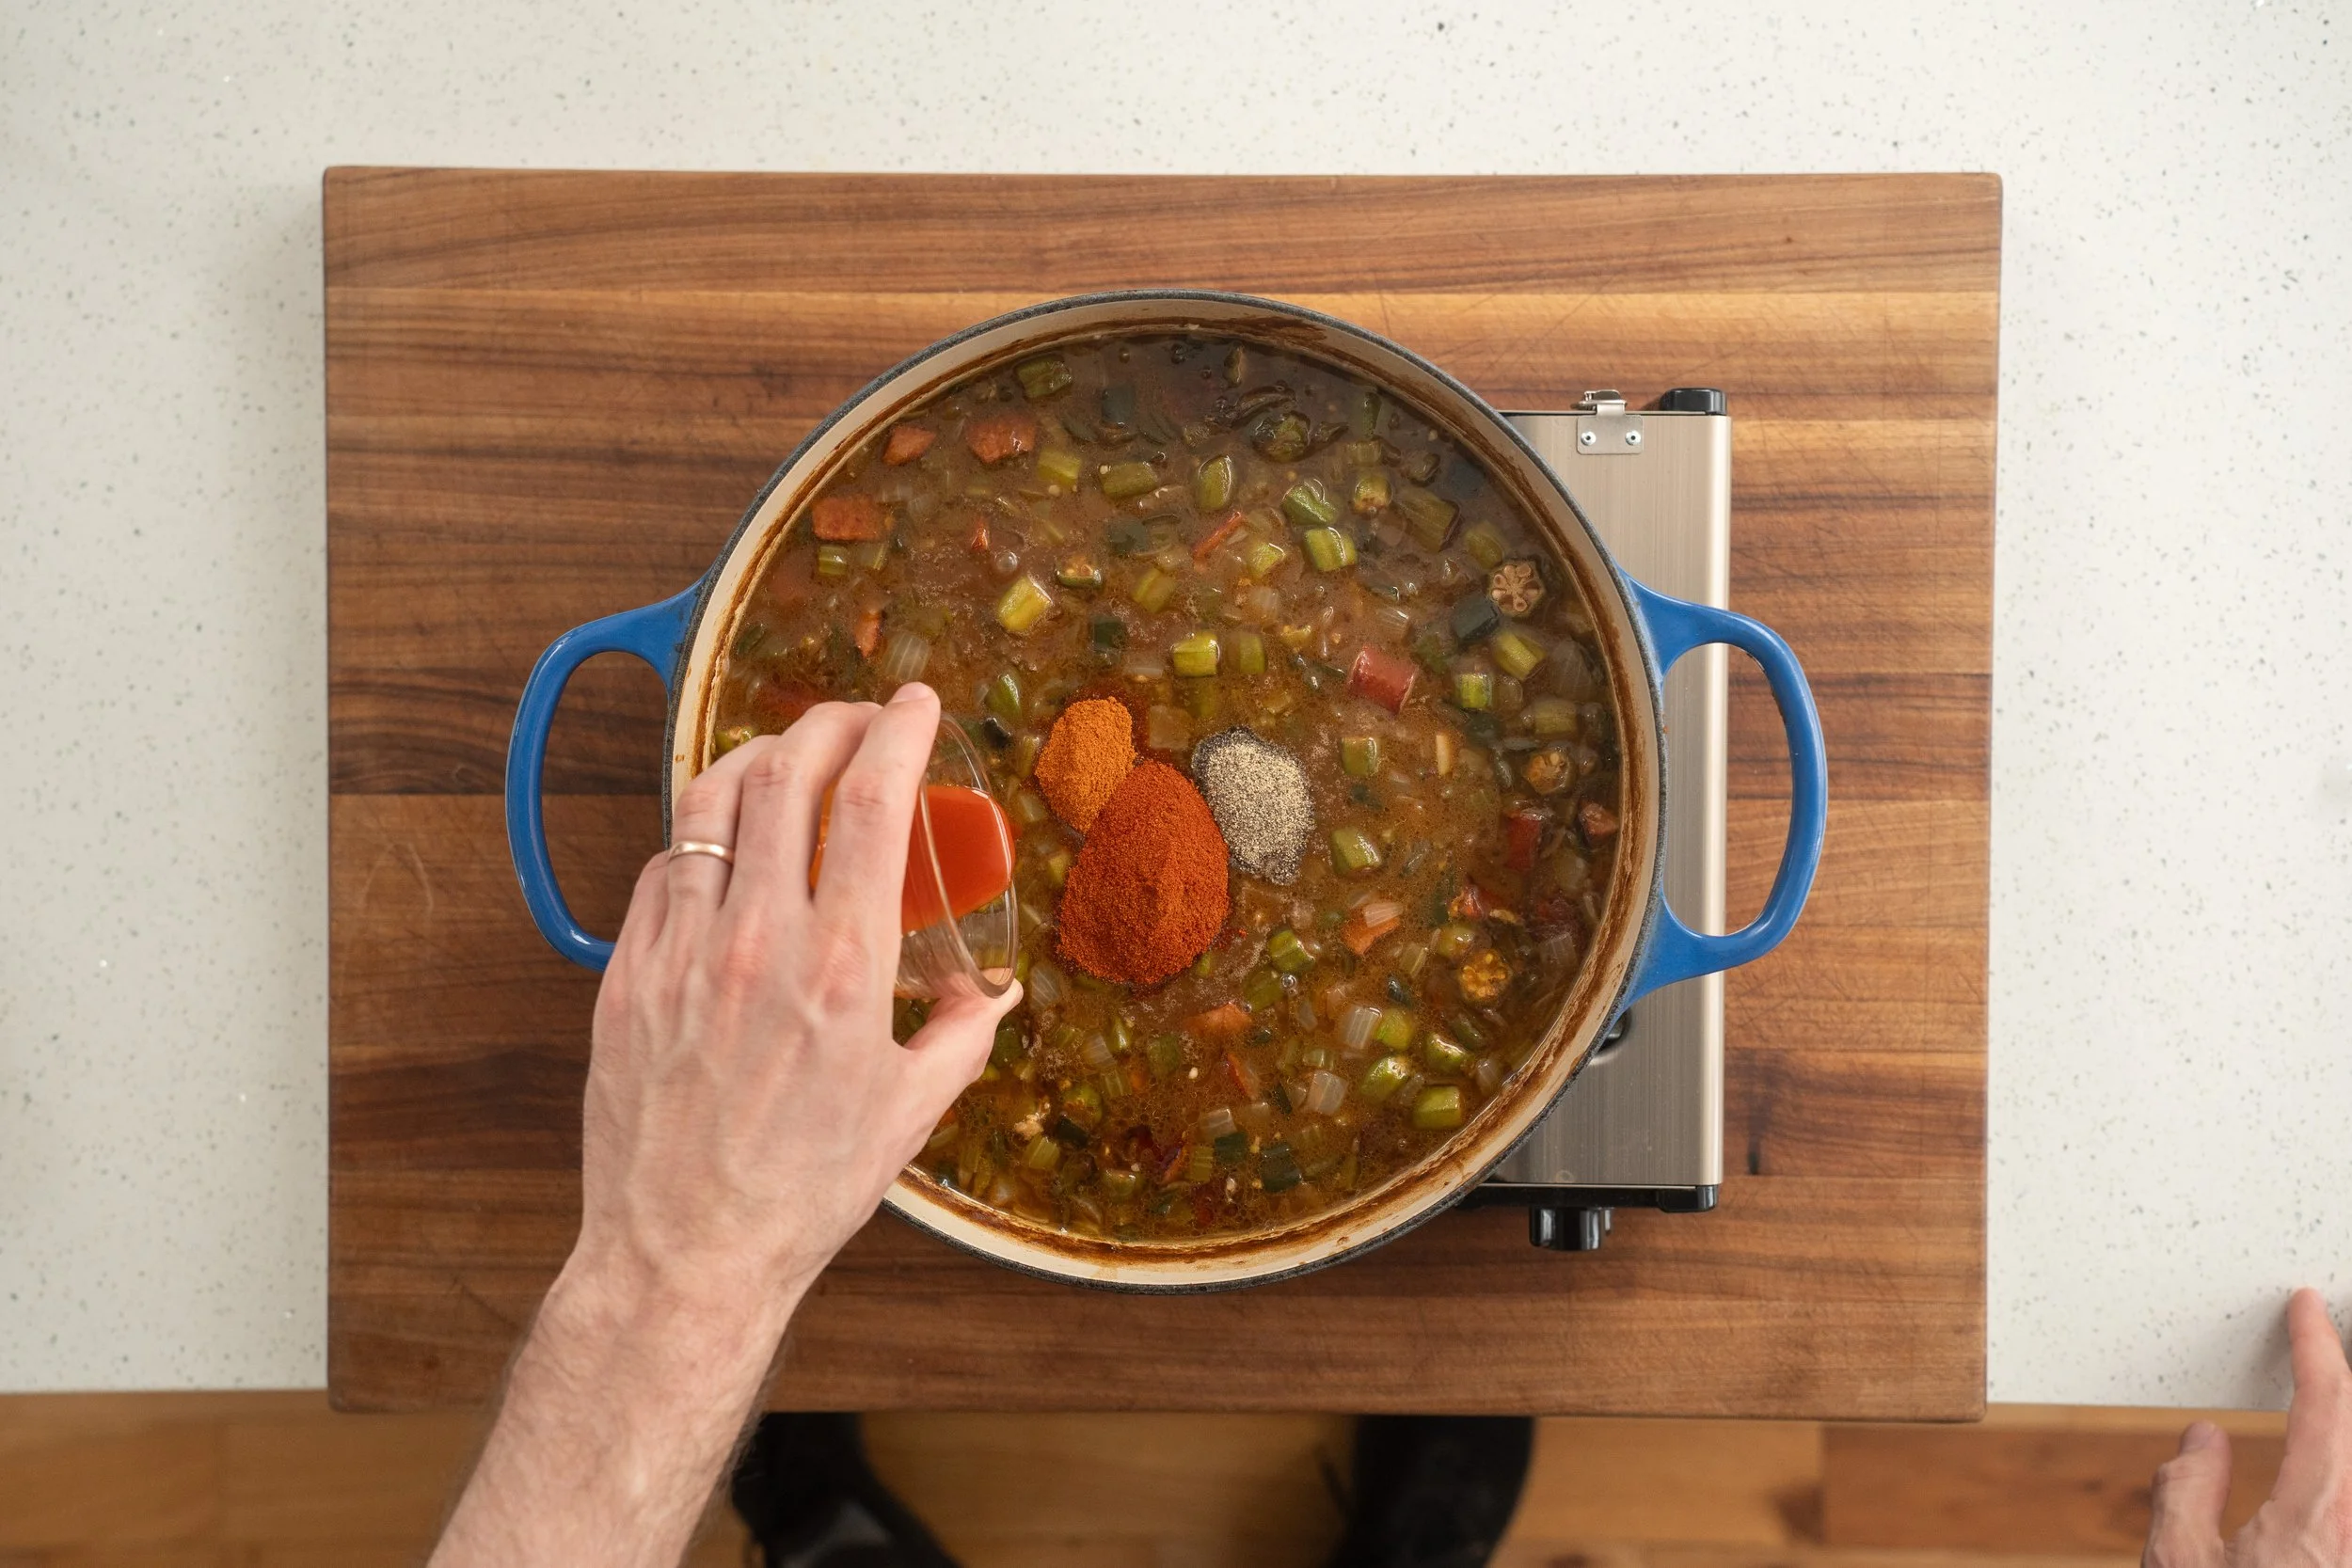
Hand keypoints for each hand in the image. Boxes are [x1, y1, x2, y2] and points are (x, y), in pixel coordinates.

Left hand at [432, 683, 1018, 1567]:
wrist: (684, 1254)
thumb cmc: (802, 1193)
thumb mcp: (912, 1115)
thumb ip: (959, 1037)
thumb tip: (983, 993)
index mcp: (840, 969)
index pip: (872, 804)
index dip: (899, 732)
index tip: (916, 704)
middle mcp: (755, 943)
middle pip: (786, 775)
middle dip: (828, 722)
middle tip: (856, 719)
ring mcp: (680, 954)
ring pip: (709, 805)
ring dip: (758, 759)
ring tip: (787, 758)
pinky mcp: (626, 977)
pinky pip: (662, 871)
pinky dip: (701, 839)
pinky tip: (725, 850)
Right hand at [2145, 1288, 2351, 1567]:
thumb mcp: (2181, 1565)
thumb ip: (2188, 1494)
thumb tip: (2203, 1441)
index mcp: (2318, 1518)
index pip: (2329, 1405)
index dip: (2316, 1345)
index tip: (2307, 1305)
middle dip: (2342, 1378)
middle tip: (2326, 1339)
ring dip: (2344, 1417)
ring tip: (2329, 1386)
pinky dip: (2343, 1458)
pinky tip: (2330, 1457)